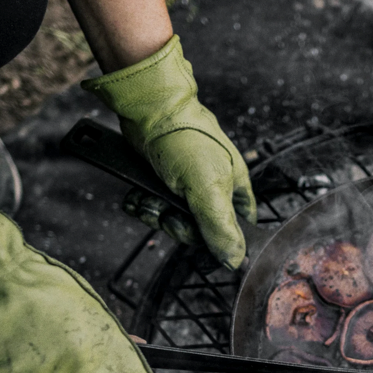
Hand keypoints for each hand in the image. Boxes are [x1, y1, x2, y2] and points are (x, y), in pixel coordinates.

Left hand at [82, 35, 256, 270]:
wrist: (148, 111)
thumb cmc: (185, 140)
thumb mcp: (208, 189)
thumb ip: (221, 228)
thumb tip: (235, 261)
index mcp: (234, 191)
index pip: (236, 232)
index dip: (218, 242)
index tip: (201, 241)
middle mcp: (212, 191)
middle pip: (197, 232)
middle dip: (176, 225)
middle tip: (168, 213)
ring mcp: (184, 188)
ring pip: (171, 222)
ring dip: (154, 215)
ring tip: (148, 199)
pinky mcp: (160, 183)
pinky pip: (152, 208)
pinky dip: (141, 205)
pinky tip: (136, 196)